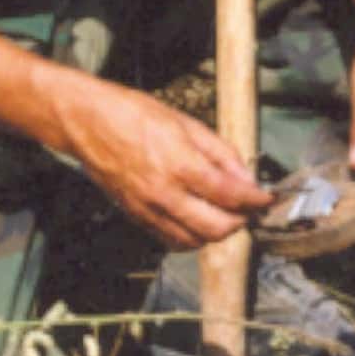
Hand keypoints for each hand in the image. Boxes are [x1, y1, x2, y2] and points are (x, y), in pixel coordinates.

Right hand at [55, 74, 270, 248]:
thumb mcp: (186, 123)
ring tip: (225, 214)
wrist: (86, 122)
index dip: (256, 200)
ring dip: (216, 232)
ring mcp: (148, 209)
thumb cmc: (133, 114)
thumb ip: (220, 152)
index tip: (267, 198)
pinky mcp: (135, 216)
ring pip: (194, 241)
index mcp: (180, 164)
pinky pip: (170, 240)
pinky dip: (191, 237)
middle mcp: (164, 193)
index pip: (230, 194)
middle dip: (240, 221)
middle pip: (216, 228)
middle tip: (249, 209)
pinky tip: (198, 221)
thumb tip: (246, 175)